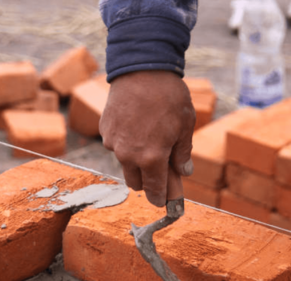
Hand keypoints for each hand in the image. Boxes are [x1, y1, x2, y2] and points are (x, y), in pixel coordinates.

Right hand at [99, 71, 195, 206]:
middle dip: (147, 180)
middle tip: (160, 167)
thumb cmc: (168, 97)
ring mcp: (114, 143)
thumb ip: (182, 154)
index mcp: (152, 158)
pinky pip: (116, 145)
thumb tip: (183, 172)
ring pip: (125, 163)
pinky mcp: (105, 131)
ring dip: (136, 160)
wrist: (141, 68)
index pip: (154, 191)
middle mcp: (129, 155)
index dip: (160, 199)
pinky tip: (135, 124)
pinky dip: (126, 142)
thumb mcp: (185, 126)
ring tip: (148, 136)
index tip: (164, 202)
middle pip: (136, 183)